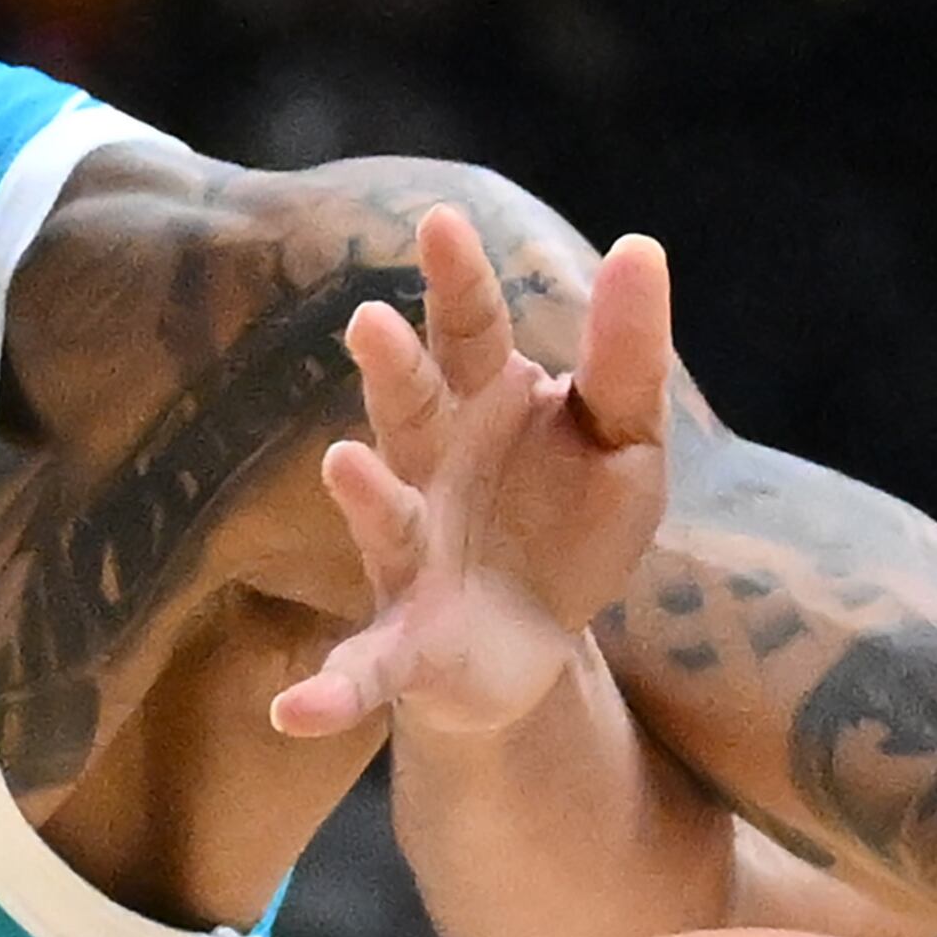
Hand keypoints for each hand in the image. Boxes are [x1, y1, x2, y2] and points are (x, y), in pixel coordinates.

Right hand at [269, 208, 673, 739]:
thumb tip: (640, 245)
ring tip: (344, 465)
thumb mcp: (625, 439)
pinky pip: (364, 670)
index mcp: (482, 403)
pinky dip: (328, 691)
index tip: (439, 223)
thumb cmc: (569, 522)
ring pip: (381, 517)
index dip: (456, 280)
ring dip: (361, 494)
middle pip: (408, 406)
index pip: (468, 328)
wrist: (538, 646)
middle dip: (391, 368)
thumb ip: (627, 356)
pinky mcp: (409, 645)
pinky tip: (296, 713)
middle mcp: (429, 468)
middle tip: (371, 324)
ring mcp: (409, 555)